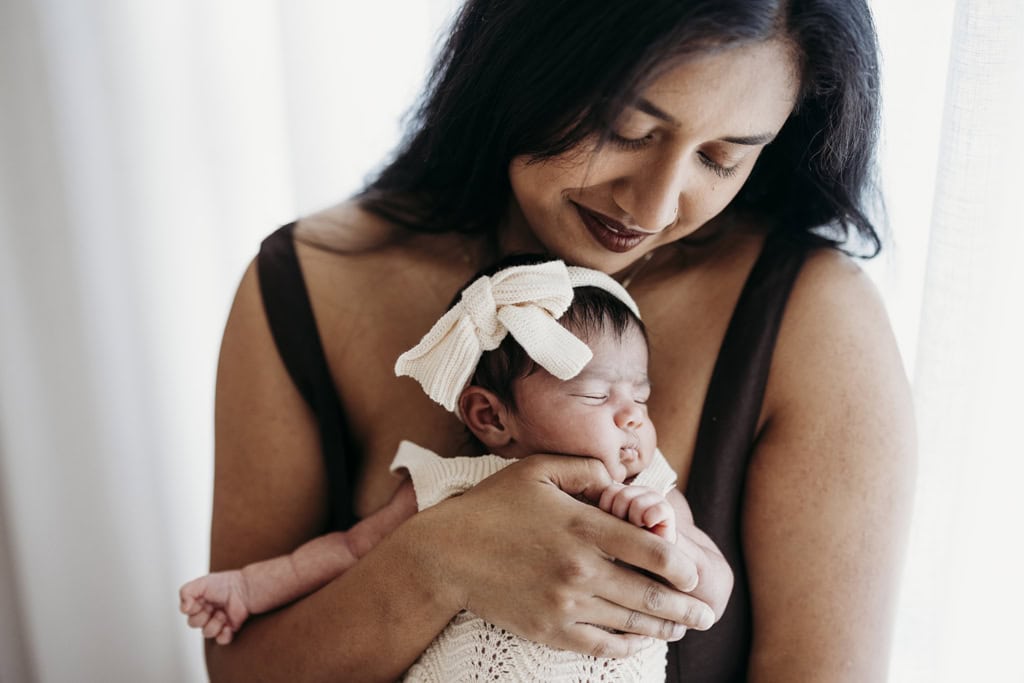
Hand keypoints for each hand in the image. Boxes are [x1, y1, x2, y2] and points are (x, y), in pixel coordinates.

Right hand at [179, 570, 251, 644]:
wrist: (246, 589)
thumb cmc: (226, 584)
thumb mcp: (202, 583)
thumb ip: (186, 593)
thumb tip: (184, 609)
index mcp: (199, 601)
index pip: (187, 612)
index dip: (193, 608)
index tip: (201, 600)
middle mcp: (207, 612)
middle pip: (193, 624)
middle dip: (202, 616)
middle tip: (213, 607)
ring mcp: (218, 621)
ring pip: (206, 633)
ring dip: (214, 624)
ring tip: (223, 614)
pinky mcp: (229, 628)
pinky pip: (221, 640)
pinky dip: (223, 635)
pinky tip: (228, 626)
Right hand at [419, 454, 730, 658]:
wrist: (446, 555)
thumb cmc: (493, 506)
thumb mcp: (538, 470)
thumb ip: (586, 470)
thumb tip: (621, 483)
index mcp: (583, 527)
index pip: (653, 552)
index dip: (683, 567)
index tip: (694, 574)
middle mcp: (580, 569)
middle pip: (651, 595)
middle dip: (687, 607)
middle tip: (707, 612)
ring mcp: (565, 604)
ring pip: (631, 623)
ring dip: (665, 628)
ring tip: (683, 628)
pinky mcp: (549, 630)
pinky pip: (601, 645)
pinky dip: (627, 645)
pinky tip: (640, 641)